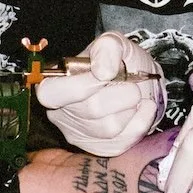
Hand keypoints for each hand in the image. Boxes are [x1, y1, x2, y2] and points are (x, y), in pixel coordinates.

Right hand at [36, 31, 165, 156]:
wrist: (141, 84)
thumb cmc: (120, 63)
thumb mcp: (114, 43)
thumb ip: (107, 48)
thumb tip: (102, 71)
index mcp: (56, 84)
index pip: (49, 94)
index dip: (79, 86)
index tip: (105, 75)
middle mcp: (61, 113)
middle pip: (90, 110)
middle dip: (120, 92)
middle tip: (130, 82)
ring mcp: (81, 134)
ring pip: (109, 127)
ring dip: (131, 106)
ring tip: (133, 94)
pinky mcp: (102, 149)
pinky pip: (125, 139)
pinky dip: (142, 120)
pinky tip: (143, 107)